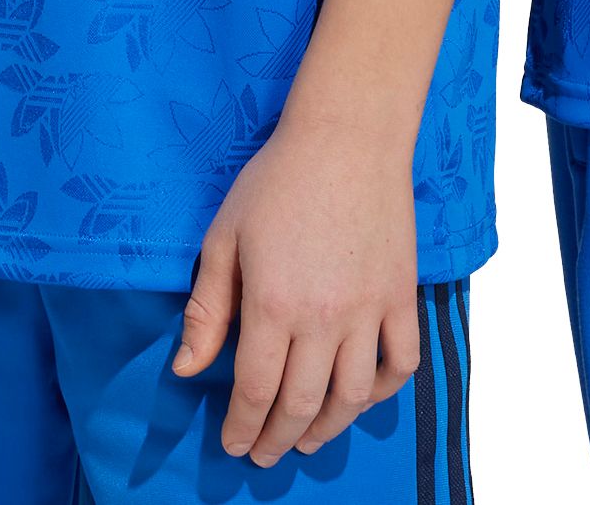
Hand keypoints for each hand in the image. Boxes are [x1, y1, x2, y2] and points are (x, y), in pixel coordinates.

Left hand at [174, 107, 419, 466]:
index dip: (242, 428)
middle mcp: (323, 317)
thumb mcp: (224, 236)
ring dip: (329, 429)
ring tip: (310, 439)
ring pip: (353, 395)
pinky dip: (384, 389)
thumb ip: (207, 308)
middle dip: (278, 439)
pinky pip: (401, 360)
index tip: (234, 443)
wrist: (349, 135)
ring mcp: (369, 308)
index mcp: (272, 304)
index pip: (254, 391)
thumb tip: (186, 371)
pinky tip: (362, 395)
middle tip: (266, 453)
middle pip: (302, 404)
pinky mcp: (402, 293)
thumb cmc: (278, 179)